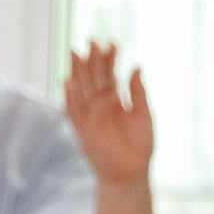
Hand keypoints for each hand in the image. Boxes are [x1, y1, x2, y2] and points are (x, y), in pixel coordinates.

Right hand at [62, 42, 155, 184]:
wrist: (131, 172)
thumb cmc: (140, 145)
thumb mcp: (144, 115)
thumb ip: (138, 93)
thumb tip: (136, 68)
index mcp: (115, 100)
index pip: (109, 74)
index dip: (109, 59)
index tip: (112, 43)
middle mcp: (99, 105)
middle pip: (92, 77)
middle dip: (91, 60)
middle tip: (92, 41)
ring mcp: (89, 116)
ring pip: (81, 89)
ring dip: (78, 72)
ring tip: (76, 53)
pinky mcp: (82, 130)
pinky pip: (73, 111)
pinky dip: (70, 97)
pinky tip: (69, 81)